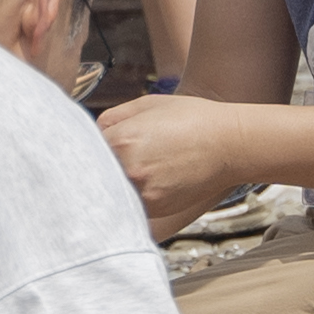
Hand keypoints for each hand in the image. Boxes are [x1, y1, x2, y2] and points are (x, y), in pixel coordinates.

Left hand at [98, 97, 243, 239]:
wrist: (230, 143)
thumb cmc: (190, 118)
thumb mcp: (147, 104)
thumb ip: (112, 118)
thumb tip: (91, 135)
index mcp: (122, 139)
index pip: (84, 151)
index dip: (86, 150)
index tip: (89, 152)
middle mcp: (129, 168)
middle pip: (93, 176)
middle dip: (95, 172)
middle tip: (98, 169)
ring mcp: (143, 192)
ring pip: (112, 194)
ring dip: (112, 188)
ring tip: (125, 177)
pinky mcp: (157, 209)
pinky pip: (131, 207)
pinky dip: (130, 201)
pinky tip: (142, 187)